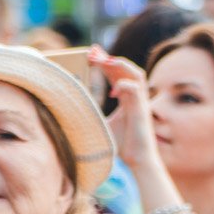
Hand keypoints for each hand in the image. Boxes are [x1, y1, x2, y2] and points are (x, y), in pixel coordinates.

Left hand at [88, 46, 159, 170]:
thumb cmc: (122, 145)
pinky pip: (137, 91)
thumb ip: (93, 112)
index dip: (106, 61)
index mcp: (127, 98)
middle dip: (109, 58)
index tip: (92, 53)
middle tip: (93, 52)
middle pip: (125, 69)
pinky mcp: (142, 111)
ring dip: (121, 65)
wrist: (138, 161)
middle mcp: (135, 97)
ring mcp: (140, 103)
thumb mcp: (102, 123)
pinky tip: (113, 90)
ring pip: (137, 74)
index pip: (118, 73)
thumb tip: (71, 107)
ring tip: (105, 61)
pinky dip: (125, 86)